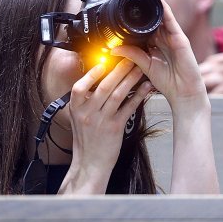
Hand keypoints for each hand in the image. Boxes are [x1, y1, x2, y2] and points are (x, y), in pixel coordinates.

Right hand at [61, 57, 153, 193]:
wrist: (90, 164)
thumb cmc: (87, 139)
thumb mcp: (79, 117)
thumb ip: (86, 99)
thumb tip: (98, 78)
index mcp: (76, 108)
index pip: (80, 86)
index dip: (92, 73)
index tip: (104, 61)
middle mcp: (88, 113)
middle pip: (104, 86)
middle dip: (118, 69)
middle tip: (130, 57)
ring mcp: (102, 120)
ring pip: (118, 94)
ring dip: (130, 79)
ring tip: (139, 68)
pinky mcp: (115, 128)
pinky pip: (129, 108)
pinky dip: (138, 96)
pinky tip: (146, 87)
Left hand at [110, 0, 207, 109]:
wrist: (183, 94)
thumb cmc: (167, 82)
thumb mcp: (144, 66)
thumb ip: (131, 54)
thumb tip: (112, 48)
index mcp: (156, 42)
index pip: (144, 22)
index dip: (134, 11)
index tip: (121, 0)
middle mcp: (165, 36)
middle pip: (152, 13)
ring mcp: (173, 35)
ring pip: (161, 11)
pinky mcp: (180, 37)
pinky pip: (170, 18)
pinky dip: (162, 6)